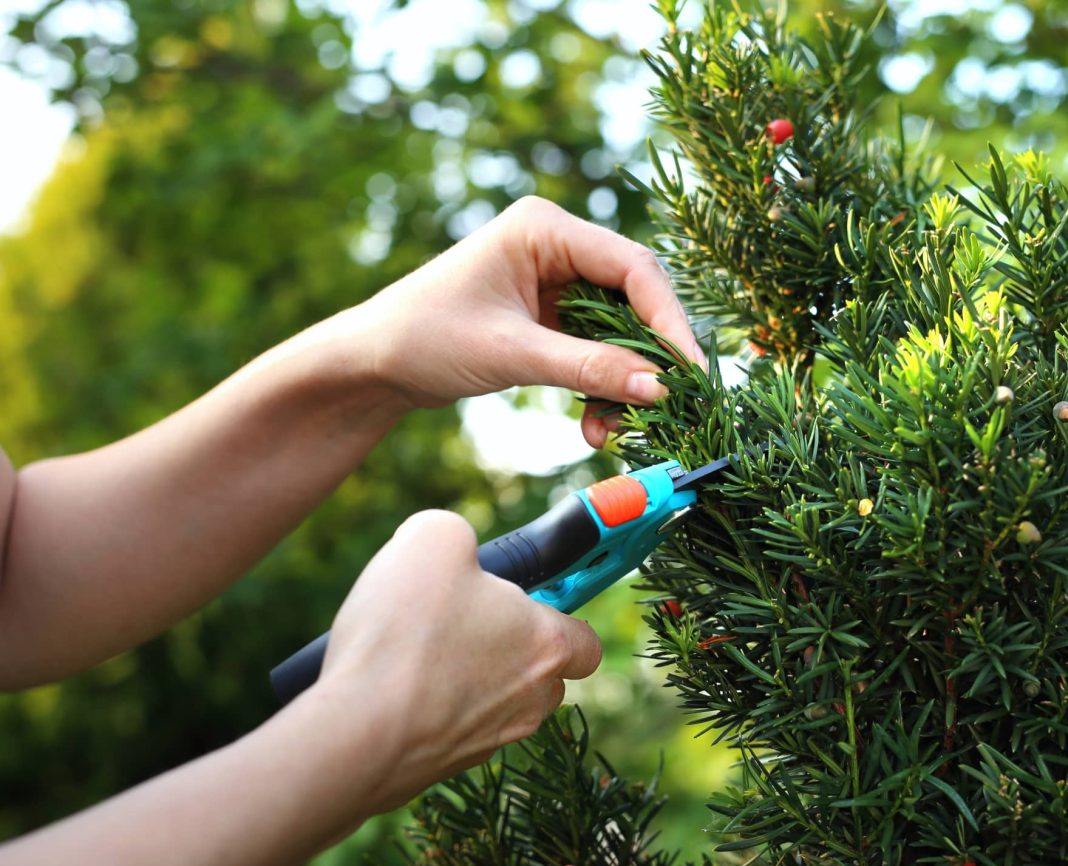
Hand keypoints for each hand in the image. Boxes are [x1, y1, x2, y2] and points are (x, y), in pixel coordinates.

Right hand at [311, 509, 602, 812]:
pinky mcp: (444, 767)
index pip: (585, 640)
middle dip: (505, 644)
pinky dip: (429, 708)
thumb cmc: (404, 634)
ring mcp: (488, 740)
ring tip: (414, 652)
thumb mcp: (433, 541)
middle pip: (539, 672)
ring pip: (494, 702)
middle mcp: (529, 700)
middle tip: (457, 617)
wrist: (353, 735)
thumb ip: (459, 534)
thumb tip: (454, 547)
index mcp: (545, 644)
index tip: (525, 595)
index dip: (558, 612)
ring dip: (466, 677)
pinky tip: (389, 686)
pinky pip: (449, 728)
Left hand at [358, 196, 705, 446]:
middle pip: (634, 299)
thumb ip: (588, 369)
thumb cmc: (425, 339)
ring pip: (619, 331)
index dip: (668, 321)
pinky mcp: (549, 315)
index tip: (690, 372)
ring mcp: (554, 280)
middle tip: (669, 406)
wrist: (371, 364)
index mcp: (545, 228)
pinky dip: (600, 387)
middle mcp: (557, 245)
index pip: (633, 268)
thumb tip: (660, 389)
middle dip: (647, 358)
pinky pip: (596, 349)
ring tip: (615, 430)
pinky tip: (593, 426)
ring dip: (623, 382)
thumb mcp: (512, 355)